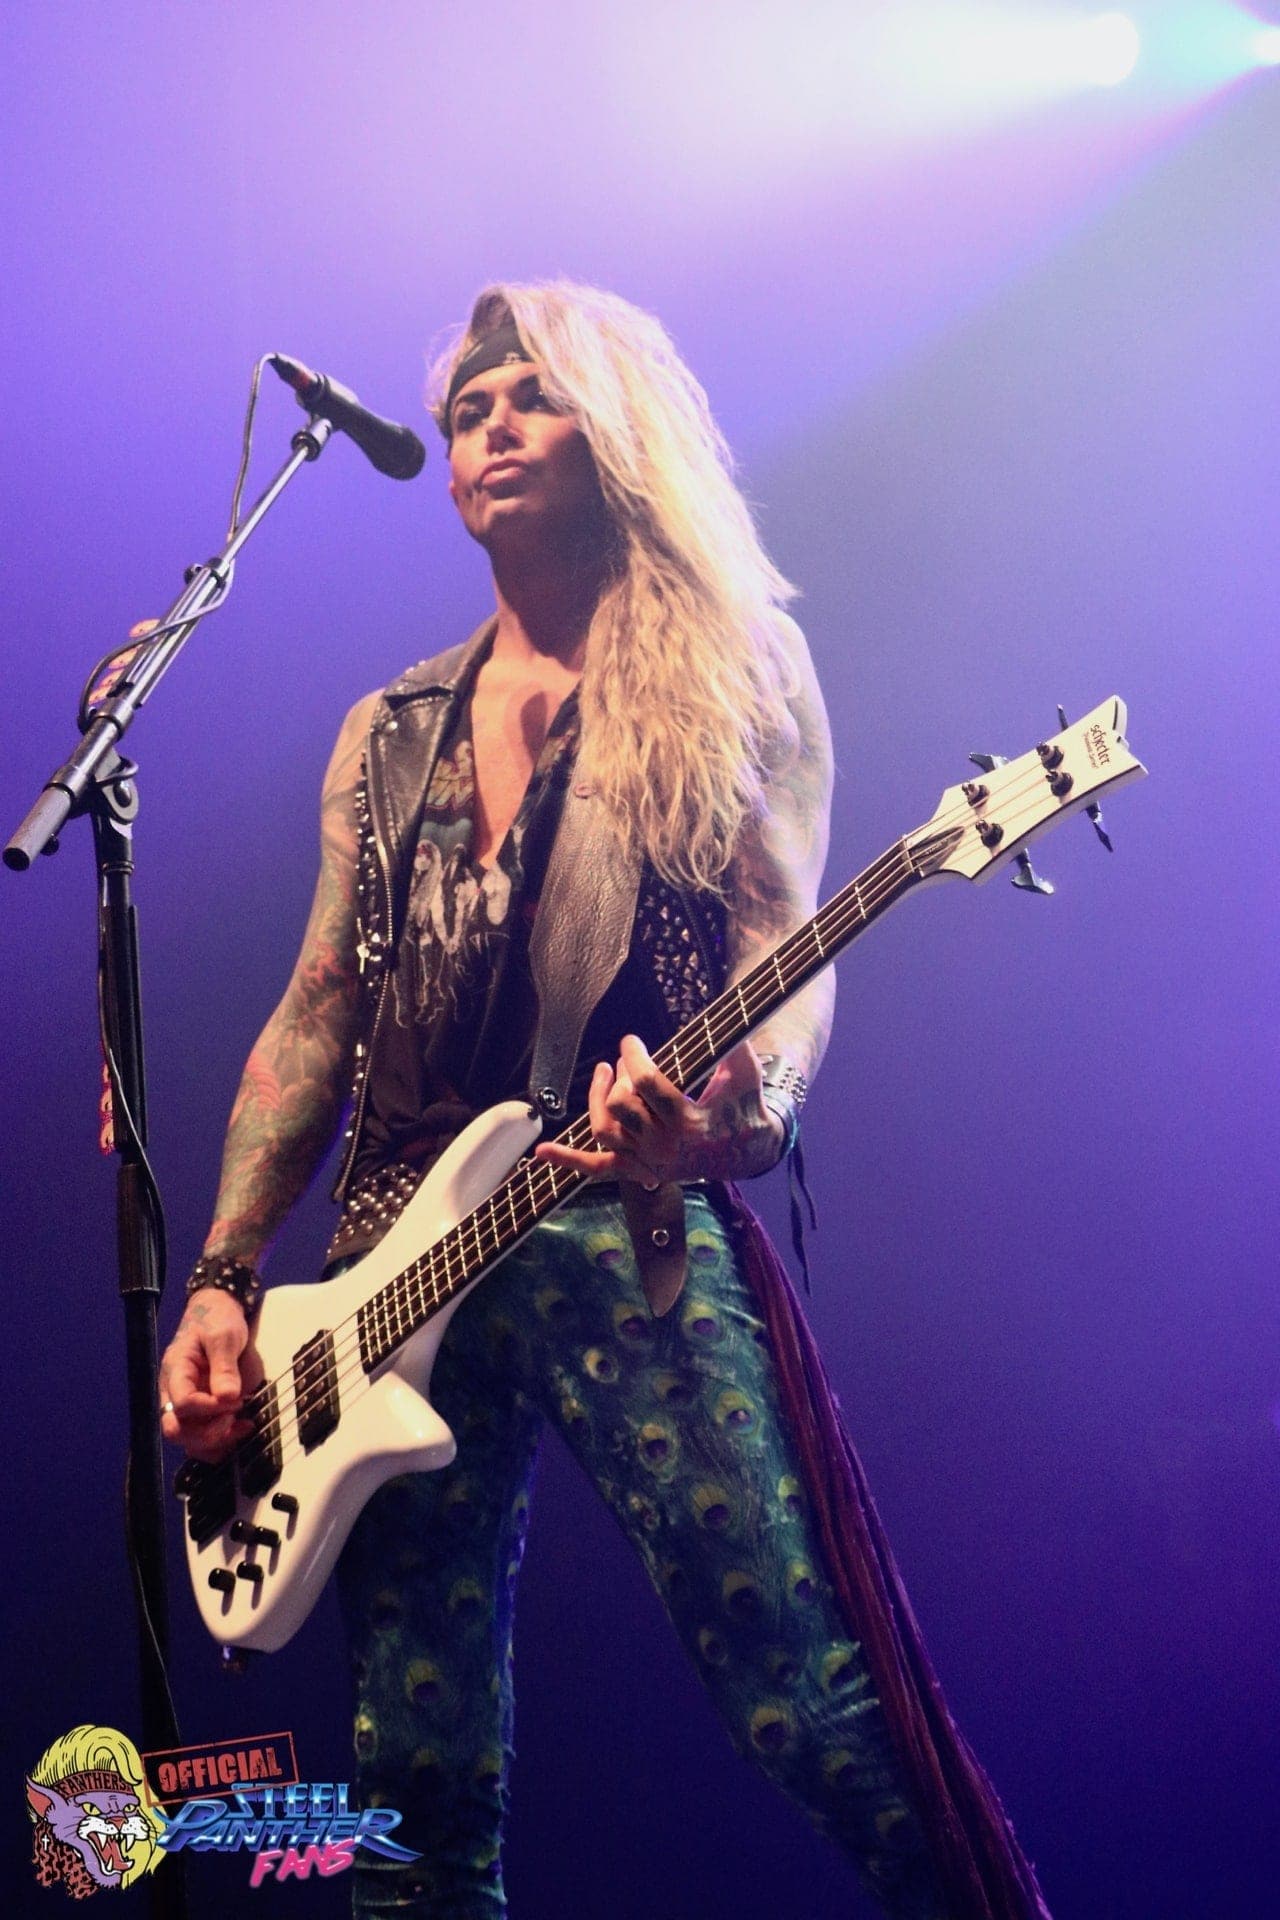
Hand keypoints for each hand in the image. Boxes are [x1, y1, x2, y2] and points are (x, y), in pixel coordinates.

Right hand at [159, 1288, 262, 1462]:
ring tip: (242, 1426)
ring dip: (215, 1441)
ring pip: (188, 1440)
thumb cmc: (216, 1319)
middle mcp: (174, 1392)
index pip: (182, 1404)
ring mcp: (186, 1404)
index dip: (209, 1408)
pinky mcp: (200, 1410)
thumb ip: (224, 1366)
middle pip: (177, 1430)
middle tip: (235, 1416)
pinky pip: (201, 1438)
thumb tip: (228, 1397)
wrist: (218, 1310)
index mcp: (175, 1371)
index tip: (235, 1398)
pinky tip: (241, 1429)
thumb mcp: (223, 1336)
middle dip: (208, 1432)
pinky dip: (220, 1442)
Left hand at [534, 1034, 784, 1186]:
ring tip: (604, 1074)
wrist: (748, 1152)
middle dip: (621, 1076)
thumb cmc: (744, 1106)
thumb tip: (728, 1006)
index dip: (634, 1056)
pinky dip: (569, 1160)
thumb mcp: (745, 1073)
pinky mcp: (639, 1170)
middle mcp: (664, 1146)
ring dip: (597, 1099)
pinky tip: (542, 1153)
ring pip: (604, 1130)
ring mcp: (648, 1160)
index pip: (648, 1083)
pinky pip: (598, 1168)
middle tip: (628, 1062)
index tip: (630, 1040)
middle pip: (621, 1105)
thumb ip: (734, 1043)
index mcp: (688, 1123)